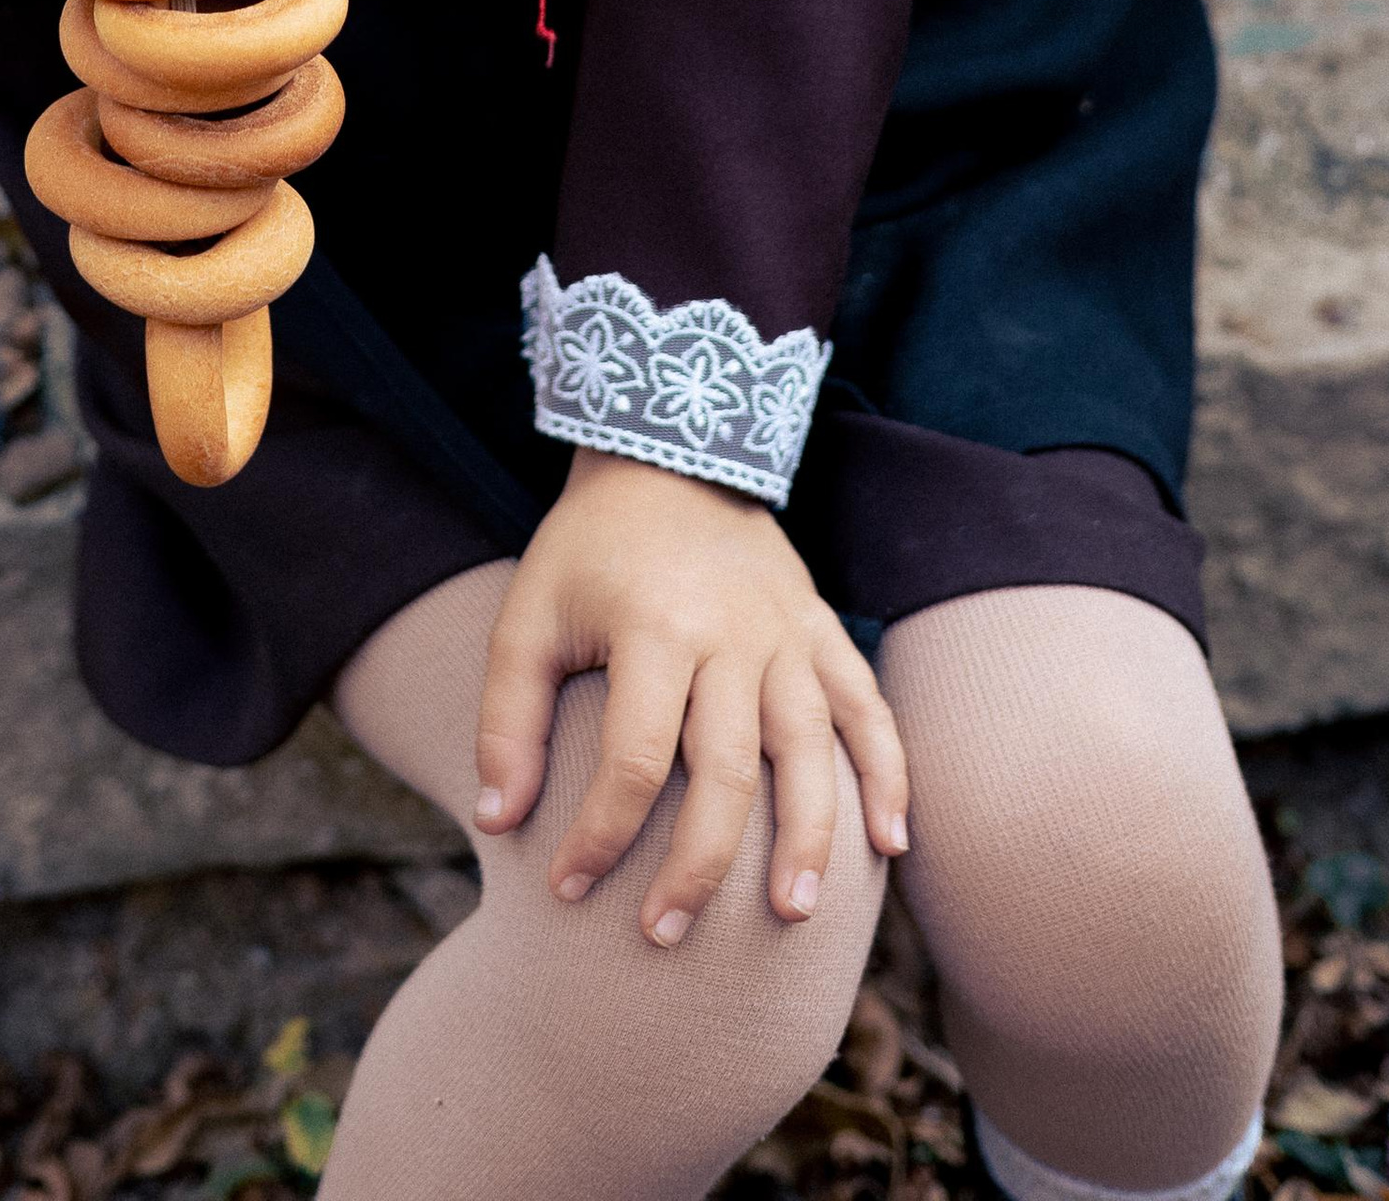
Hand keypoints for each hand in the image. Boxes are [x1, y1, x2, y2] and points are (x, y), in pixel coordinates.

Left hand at [473, 448, 907, 945]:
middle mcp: (731, 634)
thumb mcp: (527, 618)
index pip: (635, 759)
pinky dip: (887, 773)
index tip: (565, 890)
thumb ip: (508, 720)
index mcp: (655, 627)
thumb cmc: (586, 550)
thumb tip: (496, 823)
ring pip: (810, 749)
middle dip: (698, 865)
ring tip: (793, 916)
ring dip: (808, 838)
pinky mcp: (819, 627)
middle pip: (728, 771)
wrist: (667, 454)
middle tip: (665, 935)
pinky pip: (866, 706)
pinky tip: (892, 843)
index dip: (600, 835)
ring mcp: (786, 632)